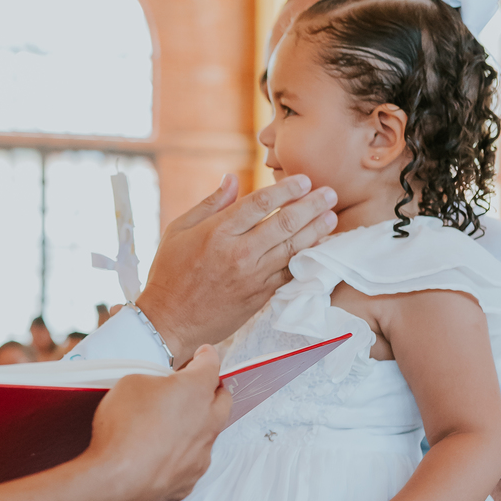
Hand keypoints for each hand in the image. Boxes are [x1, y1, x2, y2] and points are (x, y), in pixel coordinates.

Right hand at [84, 345, 232, 500]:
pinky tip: (161, 454)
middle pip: (223, 400)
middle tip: (199, 386)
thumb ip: (154, 381)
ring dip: (198, 424)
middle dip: (213, 390)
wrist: (115, 480)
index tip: (204, 353)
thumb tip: (158, 389)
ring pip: (209, 434)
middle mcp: (207, 422)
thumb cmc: (123, 429)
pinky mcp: (189, 480)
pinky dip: (182, 455)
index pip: (211, 364)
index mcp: (196, 390)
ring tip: (174, 423)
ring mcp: (201, 454)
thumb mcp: (130, 383)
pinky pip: (192, 462)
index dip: (206, 356)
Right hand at [135, 173, 337, 366]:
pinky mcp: (259, 296)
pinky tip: (318, 247)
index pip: (260, 203)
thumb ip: (210, 203)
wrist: (169, 322)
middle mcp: (238, 253)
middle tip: (329, 193)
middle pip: (284, 223)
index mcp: (217, 232)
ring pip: (293, 249)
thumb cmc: (169, 273)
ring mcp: (252, 277)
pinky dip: (306, 259)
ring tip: (331, 216)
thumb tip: (233, 178)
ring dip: (316, 231)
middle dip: (311, 206)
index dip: (286, 189)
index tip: (304, 180)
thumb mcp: (178, 230)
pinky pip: (289, 273)